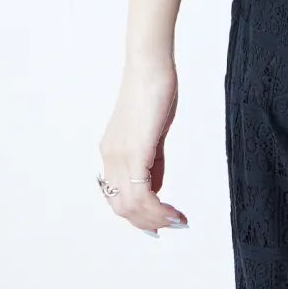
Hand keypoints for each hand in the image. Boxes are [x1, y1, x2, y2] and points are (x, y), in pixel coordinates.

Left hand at [97, 59, 187, 235]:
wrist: (150, 64)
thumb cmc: (154, 90)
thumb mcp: (152, 132)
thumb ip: (152, 161)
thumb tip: (155, 188)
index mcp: (111, 153)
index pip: (118, 197)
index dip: (138, 215)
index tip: (161, 222)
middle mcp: (109, 158)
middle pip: (121, 207)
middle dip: (148, 222)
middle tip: (172, 224)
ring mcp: (119, 156)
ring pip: (130, 206)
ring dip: (156, 219)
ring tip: (177, 220)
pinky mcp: (135, 151)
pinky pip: (142, 193)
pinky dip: (158, 209)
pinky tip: (174, 210)